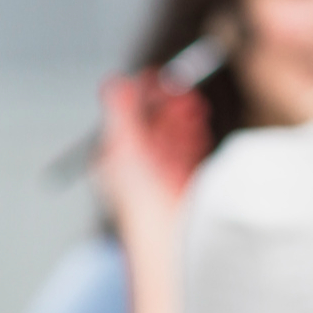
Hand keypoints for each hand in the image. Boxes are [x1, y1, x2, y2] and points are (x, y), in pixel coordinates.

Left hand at [96, 74, 209, 240]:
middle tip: (178, 85)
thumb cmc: (144, 202)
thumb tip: (114, 84)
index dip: (141, 96)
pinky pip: (188, 152)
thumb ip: (122, 115)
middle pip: (151, 127)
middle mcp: (137, 168)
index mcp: (116, 159)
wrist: (172, 236)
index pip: (127, 119)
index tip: (154, 76)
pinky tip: (198, 124)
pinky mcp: (184, 183)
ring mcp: (161, 176)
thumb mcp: (127, 149)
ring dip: (182, 117)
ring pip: (171, 137)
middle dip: (166, 105)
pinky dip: (193, 135)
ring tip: (191, 102)